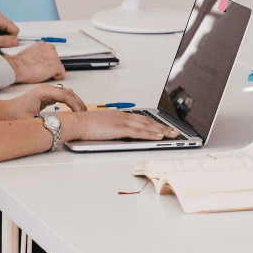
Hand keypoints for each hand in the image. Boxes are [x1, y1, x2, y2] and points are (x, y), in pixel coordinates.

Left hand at [1, 83, 86, 120]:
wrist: (5, 112)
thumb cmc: (15, 114)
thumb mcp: (32, 119)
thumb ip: (46, 121)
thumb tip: (59, 125)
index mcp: (44, 92)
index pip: (65, 95)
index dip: (75, 104)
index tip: (80, 113)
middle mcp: (46, 89)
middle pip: (68, 92)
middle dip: (78, 102)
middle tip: (85, 112)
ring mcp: (46, 91)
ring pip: (66, 93)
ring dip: (75, 101)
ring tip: (81, 111)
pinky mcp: (46, 96)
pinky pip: (62, 97)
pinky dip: (69, 102)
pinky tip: (72, 109)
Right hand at [4, 42, 65, 82]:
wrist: (18, 67)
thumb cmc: (20, 62)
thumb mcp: (28, 52)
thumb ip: (36, 53)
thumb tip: (36, 58)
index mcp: (43, 44)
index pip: (50, 51)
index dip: (46, 59)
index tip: (42, 64)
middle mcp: (50, 49)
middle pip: (55, 58)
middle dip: (50, 64)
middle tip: (41, 69)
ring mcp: (54, 57)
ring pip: (58, 65)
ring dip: (52, 70)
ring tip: (42, 73)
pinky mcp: (56, 66)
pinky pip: (62, 74)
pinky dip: (57, 77)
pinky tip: (49, 77)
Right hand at [59, 110, 178, 141]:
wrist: (76, 122)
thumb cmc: (85, 125)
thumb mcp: (103, 126)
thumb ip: (113, 129)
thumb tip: (119, 135)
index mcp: (120, 116)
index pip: (142, 119)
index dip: (155, 123)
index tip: (164, 127)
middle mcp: (124, 117)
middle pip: (149, 121)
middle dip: (164, 127)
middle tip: (175, 131)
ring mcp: (123, 122)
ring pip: (148, 126)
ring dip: (162, 130)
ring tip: (173, 135)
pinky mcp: (120, 129)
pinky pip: (140, 132)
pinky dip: (151, 134)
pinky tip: (160, 137)